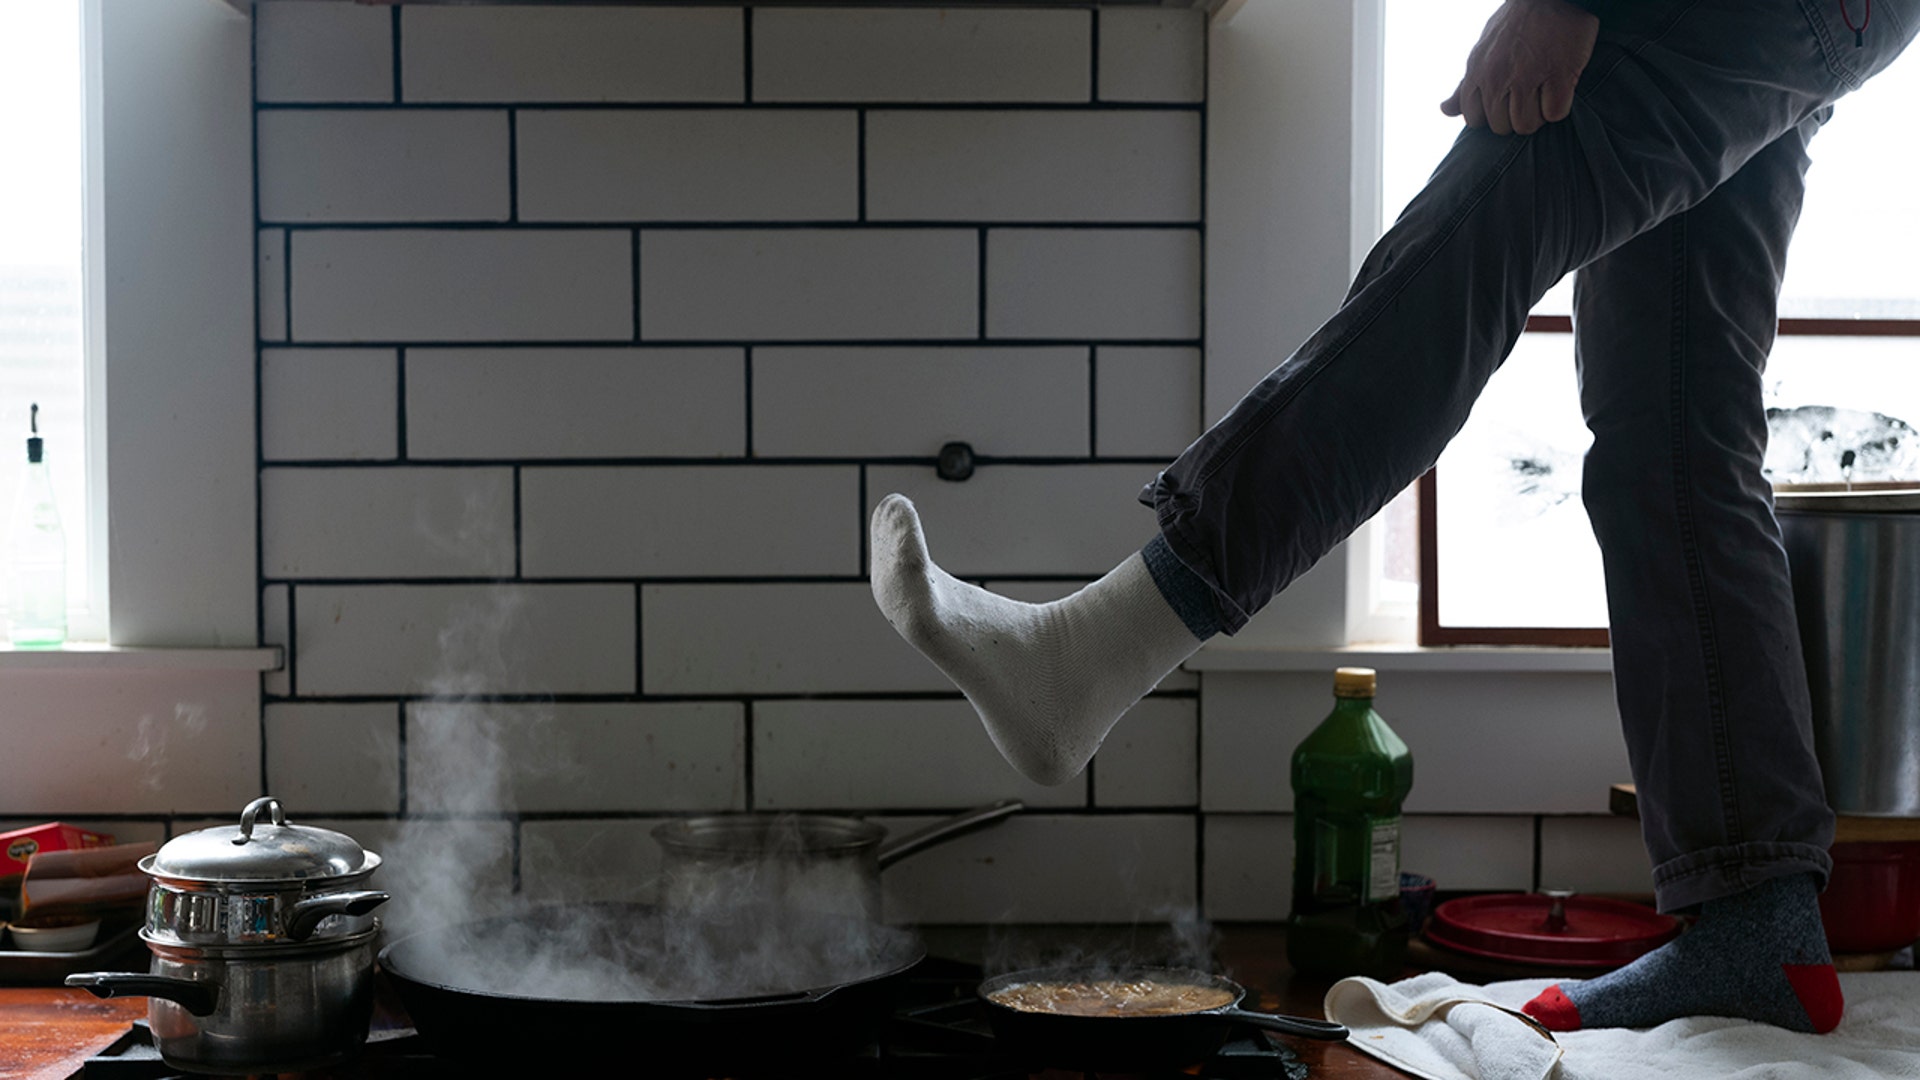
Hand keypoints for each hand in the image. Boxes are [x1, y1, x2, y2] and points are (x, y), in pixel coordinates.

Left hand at [1441, 0, 1599, 135]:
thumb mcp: (1482, 51)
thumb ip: (1465, 86)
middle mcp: (1497, 78)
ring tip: (1544, 93)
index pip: (1474, 119)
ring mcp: (1527, 77)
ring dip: (1538, 116)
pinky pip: (1554, 114)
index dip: (1492, 116)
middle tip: (1529, 95)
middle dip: (1516, 117)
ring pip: (1526, 125)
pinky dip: (1559, 107)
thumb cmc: (1517, 25)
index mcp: (1477, 72)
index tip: (1505, 101)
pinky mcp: (1558, 75)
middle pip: (1502, 127)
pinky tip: (1560, 89)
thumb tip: (1445, 110)